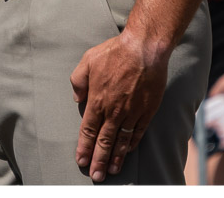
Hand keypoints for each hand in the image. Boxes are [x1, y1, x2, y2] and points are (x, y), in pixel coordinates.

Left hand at [70, 32, 168, 181]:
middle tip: (96, 175)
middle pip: (104, 141)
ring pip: (121, 140)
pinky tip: (126, 152)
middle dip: (99, 160)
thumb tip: (77, 98)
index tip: (81, 160)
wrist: (143, 49)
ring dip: (115, 157)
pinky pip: (137, 132)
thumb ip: (78, 81)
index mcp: (97, 100)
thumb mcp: (87, 61)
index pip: (89, 130)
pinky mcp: (146, 110)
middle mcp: (113, 110)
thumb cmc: (114, 52)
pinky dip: (131, 144)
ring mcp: (131, 112)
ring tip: (111, 170)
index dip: (85, 147)